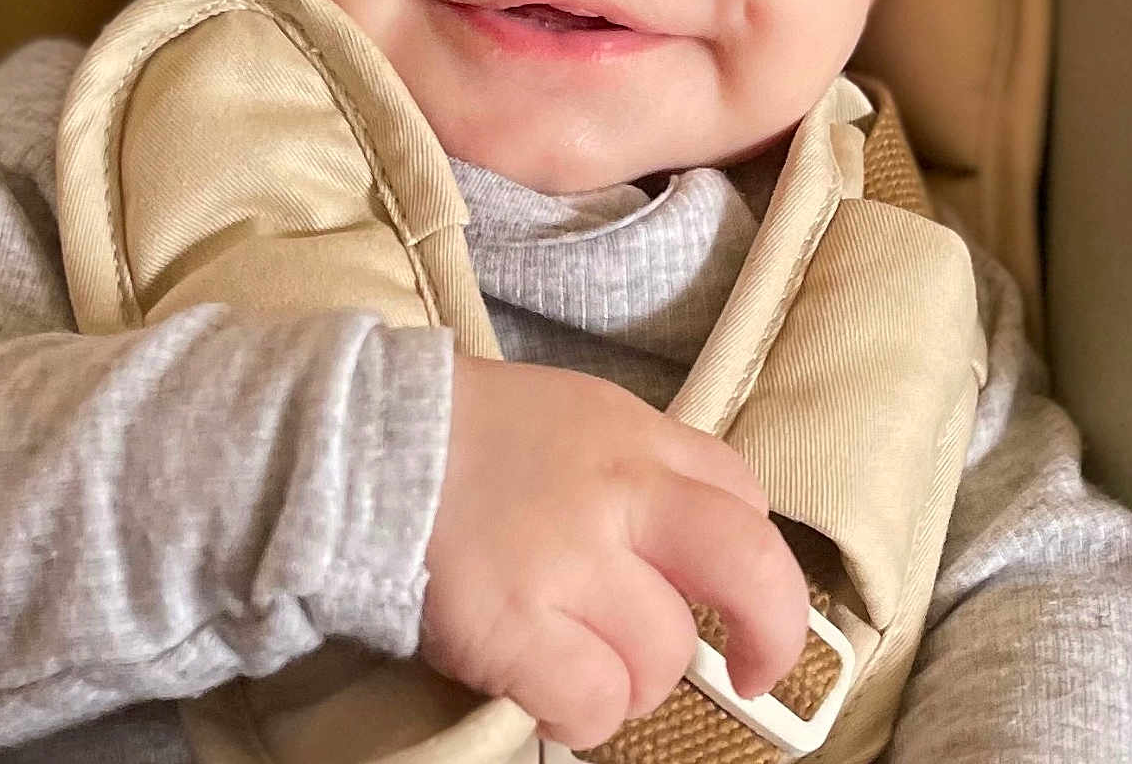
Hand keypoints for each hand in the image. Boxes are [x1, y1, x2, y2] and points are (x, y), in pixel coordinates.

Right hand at [418, 355, 809, 751]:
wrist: (360, 445)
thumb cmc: (464, 436)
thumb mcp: (570, 416)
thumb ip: (634, 468)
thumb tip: (682, 546)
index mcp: (632, 436)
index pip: (741, 495)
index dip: (754, 558)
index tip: (740, 598)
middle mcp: (617, 493)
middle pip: (747, 569)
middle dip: (771, 632)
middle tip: (751, 672)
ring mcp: (568, 561)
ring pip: (661, 658)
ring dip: (632, 680)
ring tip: (579, 661)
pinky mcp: (514, 626)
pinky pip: (593, 703)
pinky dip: (581, 715)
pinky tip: (546, 691)